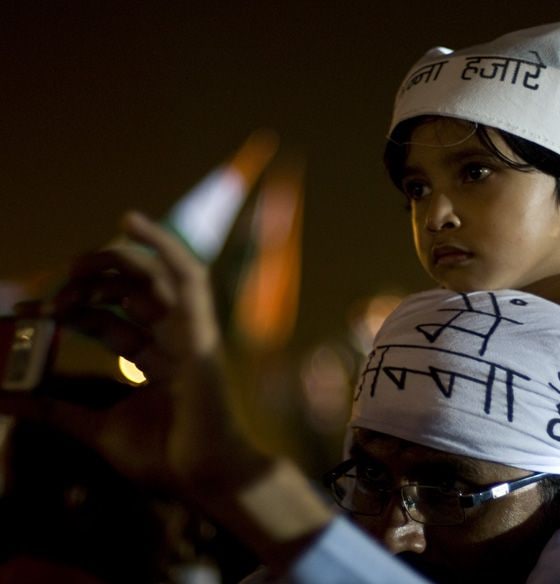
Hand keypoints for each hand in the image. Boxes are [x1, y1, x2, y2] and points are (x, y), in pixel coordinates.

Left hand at [1, 212, 332, 568]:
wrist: (204, 476)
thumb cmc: (165, 457)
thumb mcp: (95, 426)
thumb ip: (54, 408)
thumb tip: (2, 396)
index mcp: (153, 361)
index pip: (108, 319)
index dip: (71, 310)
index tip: (29, 312)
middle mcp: (171, 340)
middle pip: (129, 292)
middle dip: (87, 282)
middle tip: (52, 291)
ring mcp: (189, 332)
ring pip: (153, 276)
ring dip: (111, 262)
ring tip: (76, 266)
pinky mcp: (201, 329)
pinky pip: (187, 277)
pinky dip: (164, 245)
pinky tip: (132, 221)